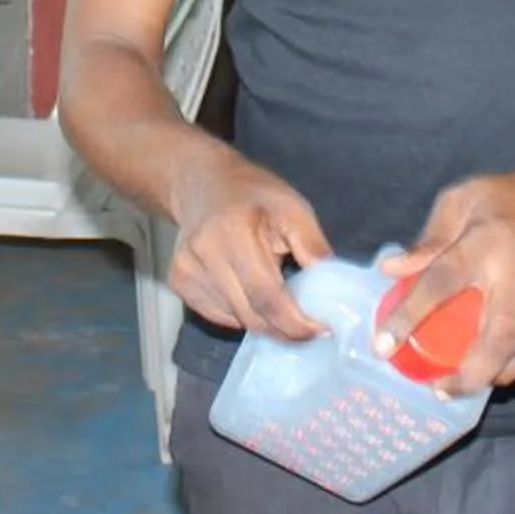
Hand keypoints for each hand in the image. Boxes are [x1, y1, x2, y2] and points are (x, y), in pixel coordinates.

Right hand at [166, 152, 330, 342]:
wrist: (203, 183)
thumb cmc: (255, 195)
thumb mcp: (294, 209)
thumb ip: (314, 248)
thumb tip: (336, 292)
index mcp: (235, 231)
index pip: (267, 296)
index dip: (295, 322)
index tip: (322, 330)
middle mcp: (204, 254)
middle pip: (251, 315)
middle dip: (284, 328)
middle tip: (309, 325)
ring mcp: (186, 270)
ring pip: (236, 320)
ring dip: (264, 321)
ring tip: (279, 300)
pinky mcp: (178, 282)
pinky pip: (218, 316)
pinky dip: (242, 314)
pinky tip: (249, 291)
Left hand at [377, 163, 514, 392]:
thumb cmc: (504, 199)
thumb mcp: (460, 200)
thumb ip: (429, 237)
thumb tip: (391, 269)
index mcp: (484, 243)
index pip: (441, 281)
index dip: (409, 315)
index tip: (384, 345)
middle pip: (498, 336)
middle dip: (470, 373)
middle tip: (440, 389)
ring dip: (500, 376)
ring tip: (469, 385)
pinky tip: (506, 374)